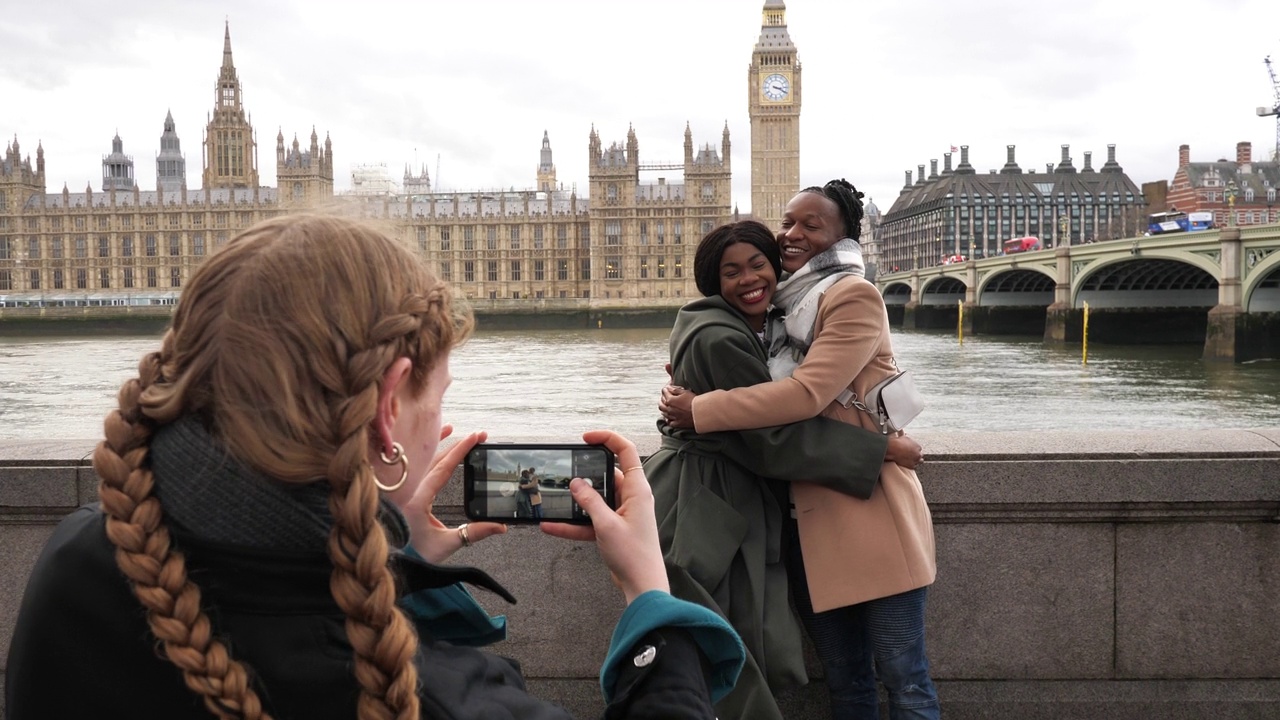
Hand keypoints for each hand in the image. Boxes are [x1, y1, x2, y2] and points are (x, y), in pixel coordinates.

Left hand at [396, 425, 506, 562]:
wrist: (398, 560)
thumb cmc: (417, 554)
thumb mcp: (447, 544)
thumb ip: (473, 533)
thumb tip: (499, 526)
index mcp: (418, 500)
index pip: (442, 468)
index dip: (459, 451)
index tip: (475, 438)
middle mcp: (412, 490)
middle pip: (437, 460)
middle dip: (459, 445)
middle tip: (480, 436)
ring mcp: (411, 489)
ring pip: (429, 460)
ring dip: (446, 445)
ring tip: (462, 433)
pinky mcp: (413, 491)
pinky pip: (423, 466)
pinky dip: (433, 452)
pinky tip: (443, 441)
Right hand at [542, 430, 668, 604]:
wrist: (642, 585)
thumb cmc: (633, 555)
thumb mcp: (606, 525)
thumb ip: (590, 502)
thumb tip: (576, 483)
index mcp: (637, 489)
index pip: (626, 451)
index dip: (607, 439)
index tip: (586, 438)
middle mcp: (631, 497)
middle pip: (607, 474)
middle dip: (585, 474)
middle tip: (565, 471)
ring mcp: (622, 513)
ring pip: (595, 498)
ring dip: (576, 502)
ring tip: (554, 499)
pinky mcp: (613, 528)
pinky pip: (590, 519)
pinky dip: (574, 523)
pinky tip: (552, 526)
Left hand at [658, 384, 696, 428]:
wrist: (701, 413)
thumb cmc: (694, 401)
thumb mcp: (685, 392)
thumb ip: (675, 390)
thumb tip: (669, 388)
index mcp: (670, 400)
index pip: (664, 393)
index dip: (665, 389)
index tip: (667, 388)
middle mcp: (669, 409)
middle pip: (661, 404)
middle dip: (662, 399)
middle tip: (664, 397)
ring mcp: (673, 417)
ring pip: (663, 413)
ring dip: (663, 409)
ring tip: (665, 406)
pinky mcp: (678, 423)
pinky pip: (670, 422)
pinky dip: (668, 419)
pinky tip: (669, 418)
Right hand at [885, 432, 923, 469]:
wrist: (892, 449)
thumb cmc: (897, 442)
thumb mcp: (904, 437)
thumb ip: (907, 437)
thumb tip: (905, 433)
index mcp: (918, 446)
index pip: (919, 449)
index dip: (915, 450)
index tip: (911, 450)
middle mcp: (918, 453)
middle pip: (920, 455)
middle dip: (917, 455)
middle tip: (911, 455)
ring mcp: (915, 460)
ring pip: (919, 461)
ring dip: (916, 460)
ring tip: (911, 460)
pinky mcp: (911, 466)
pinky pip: (914, 466)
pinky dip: (911, 465)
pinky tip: (908, 463)